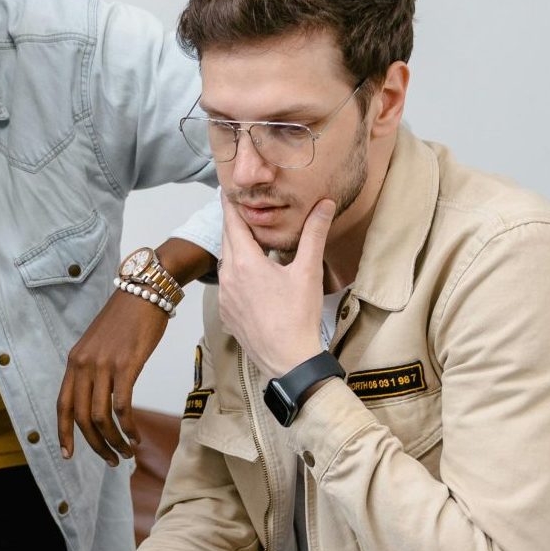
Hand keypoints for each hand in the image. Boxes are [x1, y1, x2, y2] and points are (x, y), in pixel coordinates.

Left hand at [56, 289, 167, 464]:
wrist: (144, 291)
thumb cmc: (126, 319)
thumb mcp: (99, 344)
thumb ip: (93, 369)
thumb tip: (96, 399)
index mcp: (74, 360)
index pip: (62, 404)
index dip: (63, 433)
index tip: (68, 454)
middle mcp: (84, 364)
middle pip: (81, 417)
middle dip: (94, 445)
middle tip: (110, 459)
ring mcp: (104, 364)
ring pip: (101, 416)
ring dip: (113, 441)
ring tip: (126, 452)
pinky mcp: (126, 365)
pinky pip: (122, 406)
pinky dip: (128, 427)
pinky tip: (136, 436)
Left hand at [217, 196, 334, 379]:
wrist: (288, 361)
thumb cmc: (298, 317)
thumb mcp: (308, 272)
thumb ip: (314, 234)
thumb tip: (325, 205)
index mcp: (244, 262)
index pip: (232, 223)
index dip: (230, 204)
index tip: (227, 190)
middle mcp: (228, 277)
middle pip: (227, 241)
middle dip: (233, 225)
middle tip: (240, 209)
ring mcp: (224, 297)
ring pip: (226, 263)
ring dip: (235, 250)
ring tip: (248, 240)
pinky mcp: (226, 313)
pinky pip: (227, 285)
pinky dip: (236, 274)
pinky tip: (251, 276)